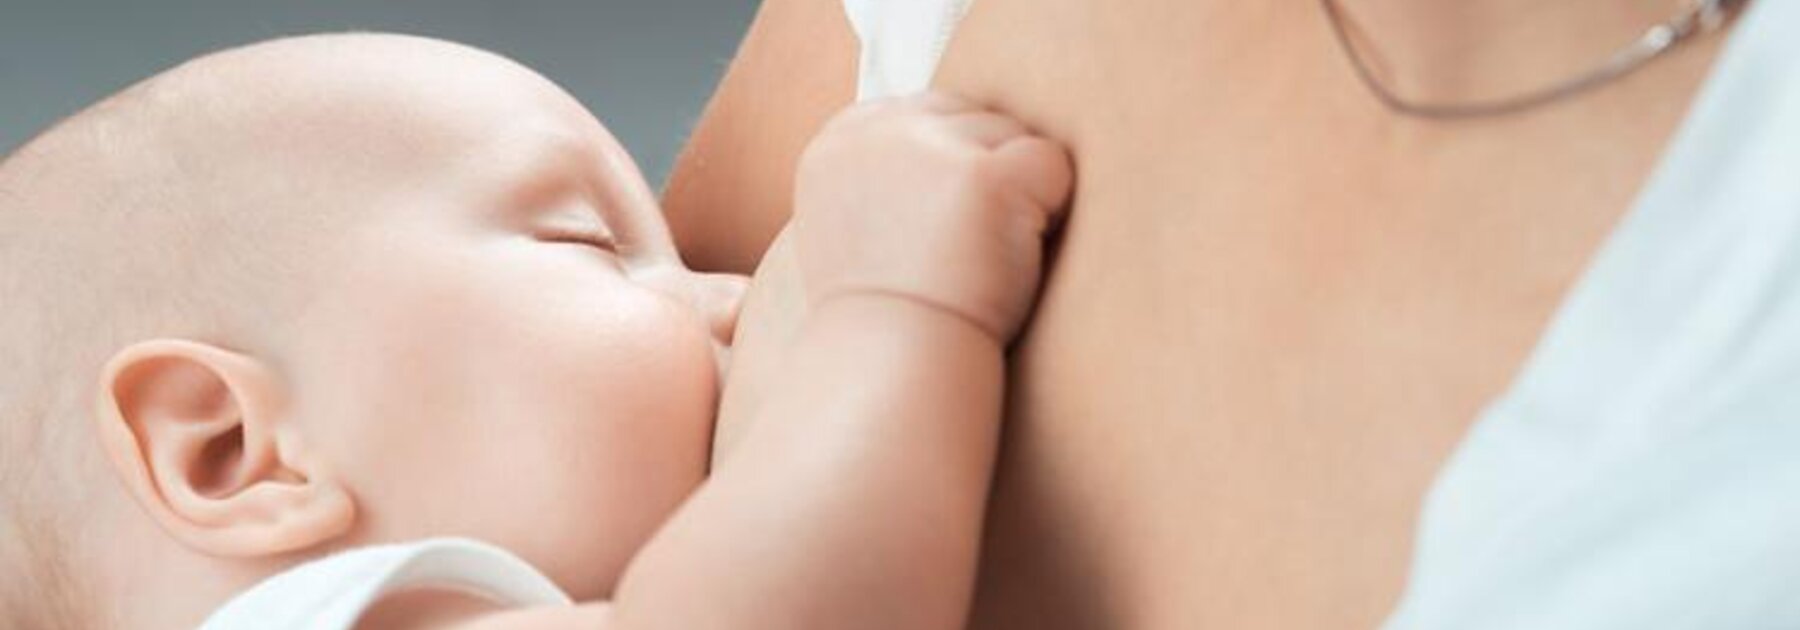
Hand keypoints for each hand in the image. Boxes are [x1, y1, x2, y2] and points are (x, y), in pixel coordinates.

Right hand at [791, 92, 1073, 342]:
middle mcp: (879, 132)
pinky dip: (1051, 214)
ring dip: (1020, 198)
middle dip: (990, 177)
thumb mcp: (856, 230)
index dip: (957, 169)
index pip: (931, 112)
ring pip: (1017, 139)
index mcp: (839, 142)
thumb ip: (889, 175)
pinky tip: (1016, 261)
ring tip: (984, 261)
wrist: (890, 369)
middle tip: (969, 252)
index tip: (945, 231)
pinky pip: (1052, 165)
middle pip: (978, 119)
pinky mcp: (984, 176)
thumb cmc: (884, 319)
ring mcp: (930, 149)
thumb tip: (954, 151)